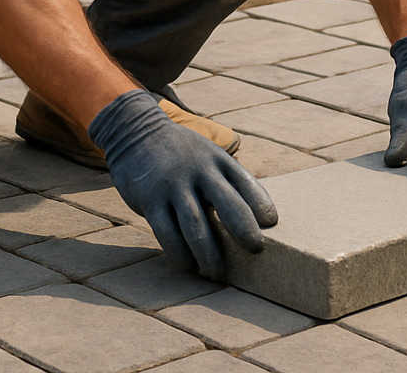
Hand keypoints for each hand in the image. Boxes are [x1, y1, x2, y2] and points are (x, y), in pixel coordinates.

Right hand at [88, 89, 276, 278]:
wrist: (135, 132)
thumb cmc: (181, 153)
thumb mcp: (207, 155)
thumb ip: (226, 181)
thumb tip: (252, 220)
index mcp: (217, 160)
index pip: (246, 183)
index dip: (261, 205)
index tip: (271, 223)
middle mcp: (198, 171)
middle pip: (228, 206)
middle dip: (245, 232)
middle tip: (256, 251)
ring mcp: (173, 185)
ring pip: (197, 227)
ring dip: (210, 255)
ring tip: (217, 273)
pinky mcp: (150, 199)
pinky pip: (167, 233)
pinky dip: (181, 254)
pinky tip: (188, 265)